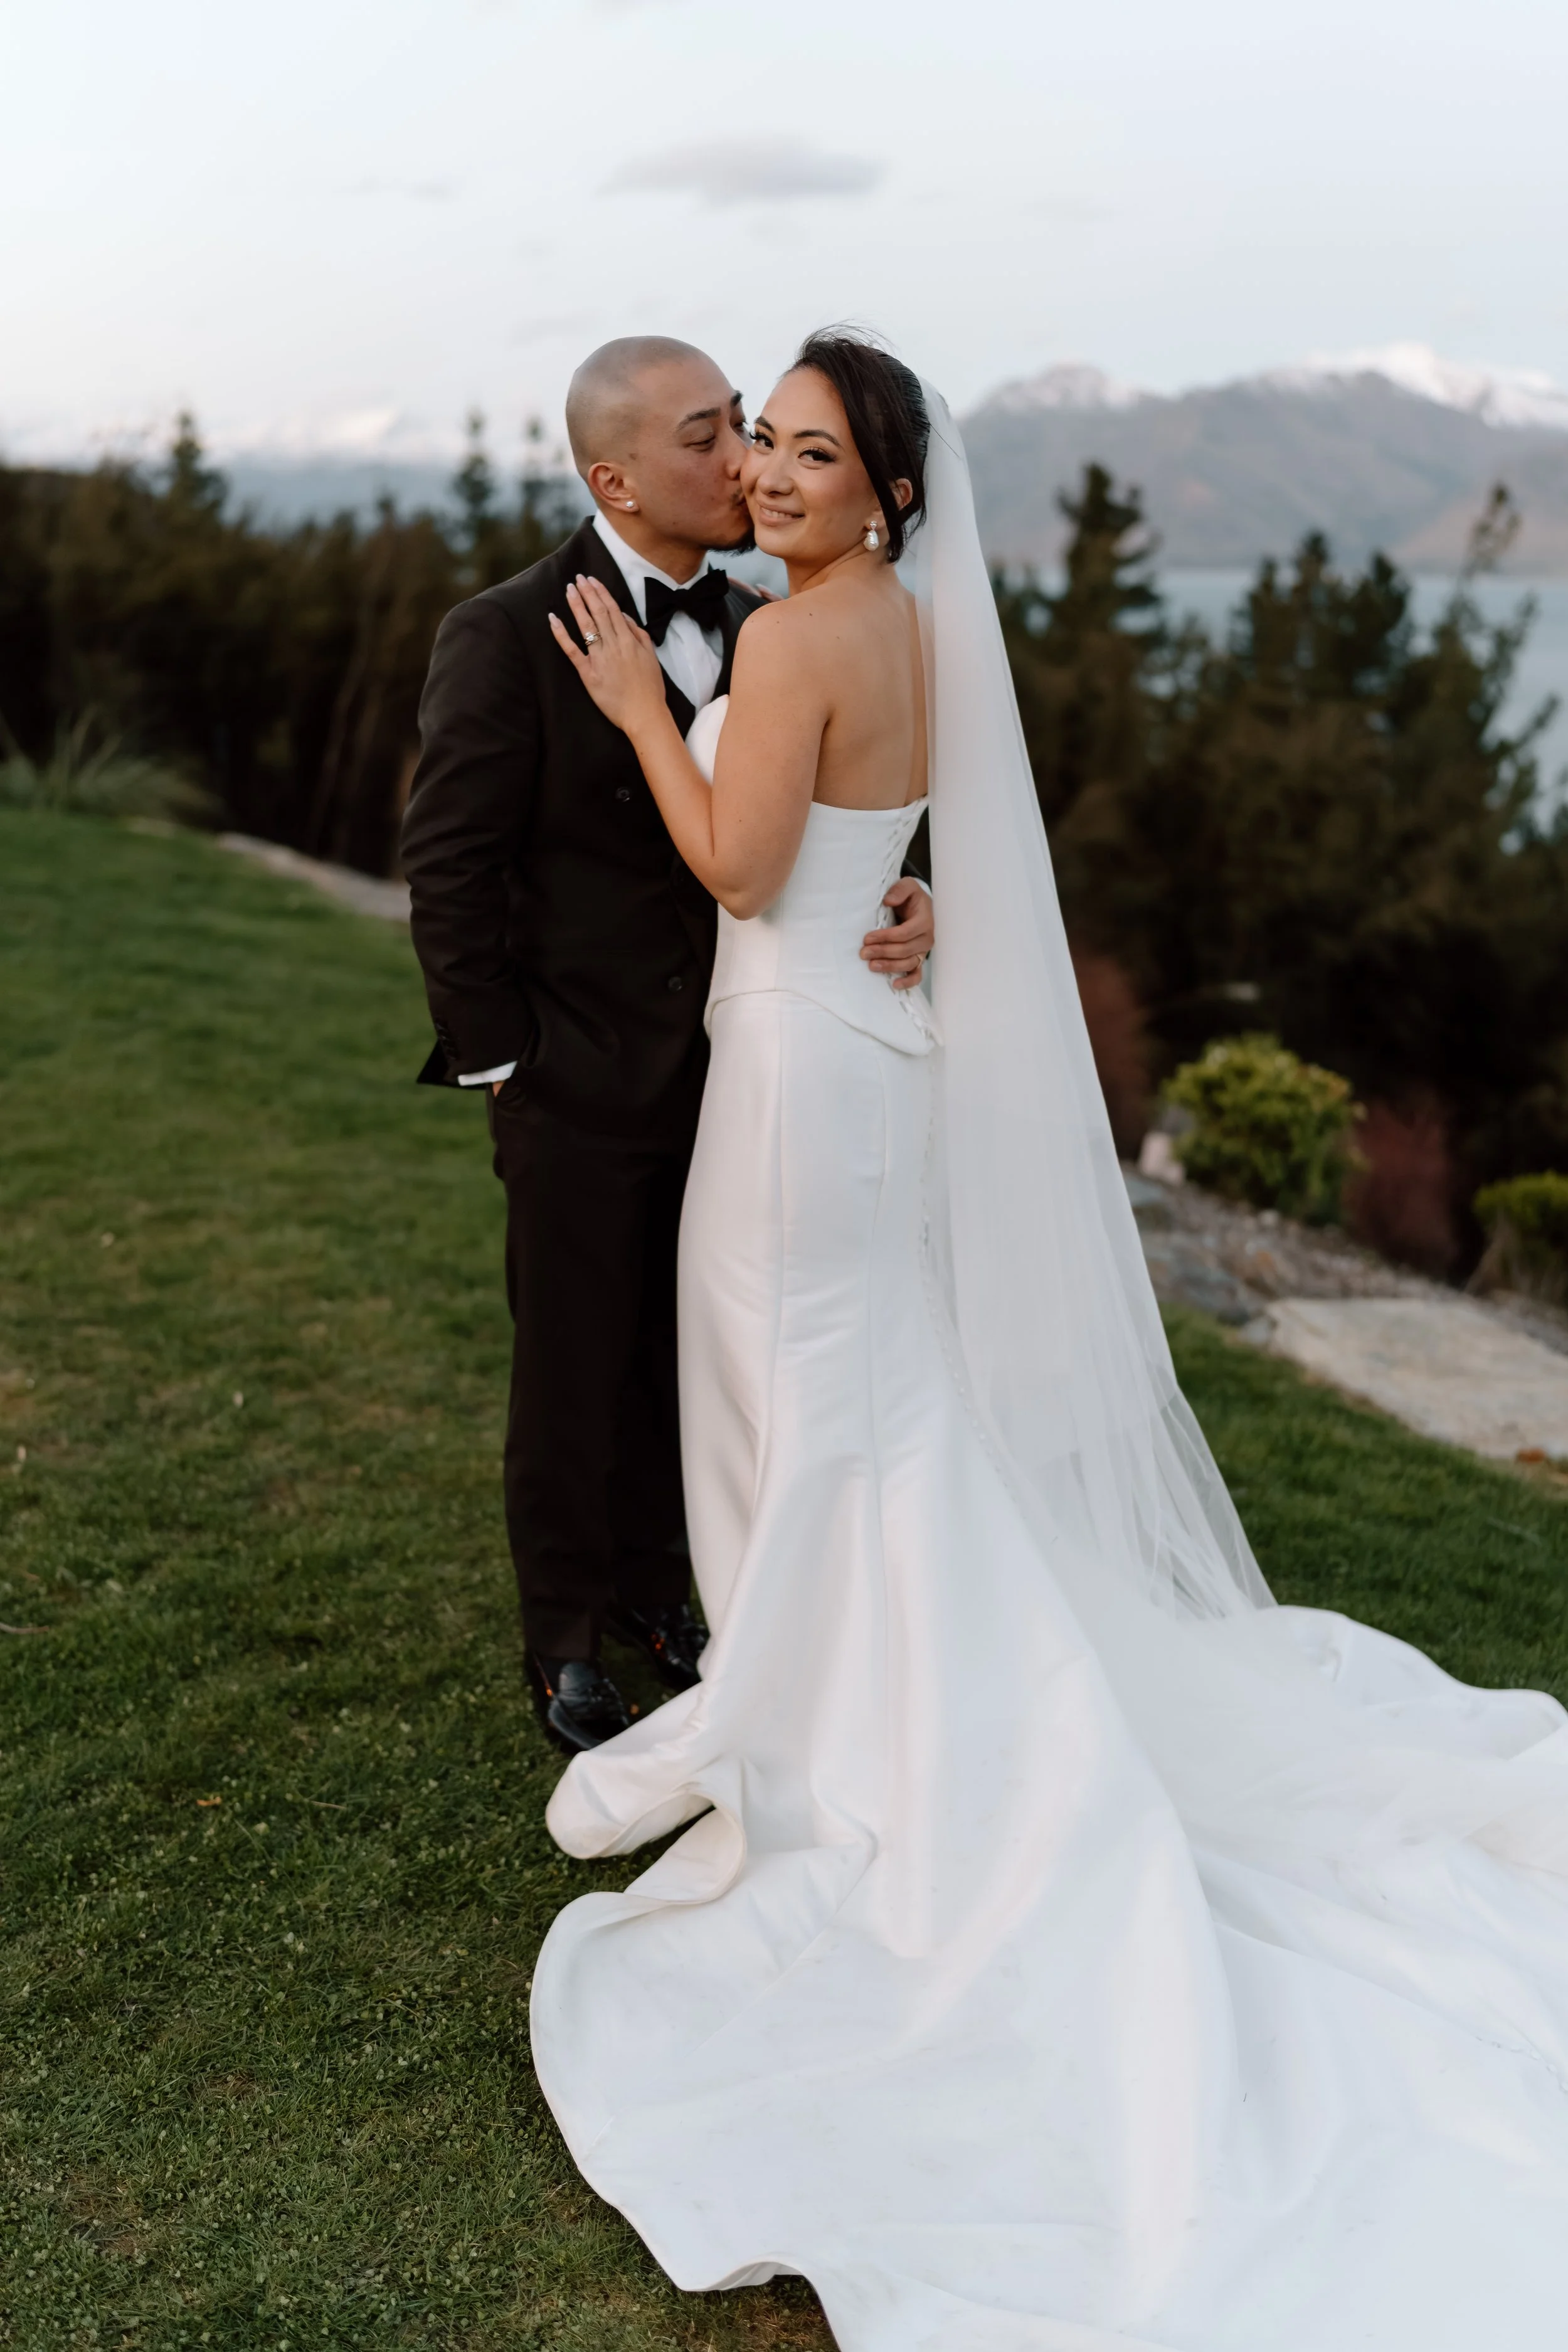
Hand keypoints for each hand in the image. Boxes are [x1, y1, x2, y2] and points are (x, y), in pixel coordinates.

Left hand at [549, 576, 669, 739]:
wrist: (645, 714)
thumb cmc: (650, 688)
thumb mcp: (651, 656)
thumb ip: (639, 634)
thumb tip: (625, 615)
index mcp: (629, 640)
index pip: (612, 609)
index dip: (601, 592)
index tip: (592, 580)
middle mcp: (613, 645)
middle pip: (598, 613)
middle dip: (587, 593)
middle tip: (577, 578)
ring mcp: (600, 659)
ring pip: (586, 626)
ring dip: (576, 605)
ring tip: (569, 590)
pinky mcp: (588, 674)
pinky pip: (572, 651)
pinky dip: (561, 634)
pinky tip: (553, 619)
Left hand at [862, 877, 932, 990]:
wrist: (919, 906)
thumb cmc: (911, 897)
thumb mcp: (907, 886)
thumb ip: (899, 890)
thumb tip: (888, 901)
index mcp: (925, 920)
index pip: (905, 933)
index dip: (886, 937)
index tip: (867, 938)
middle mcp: (927, 938)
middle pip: (904, 950)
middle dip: (882, 952)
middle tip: (863, 953)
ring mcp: (923, 951)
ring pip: (908, 963)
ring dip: (890, 966)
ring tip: (871, 966)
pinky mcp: (919, 959)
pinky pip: (917, 974)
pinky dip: (908, 982)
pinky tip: (894, 985)